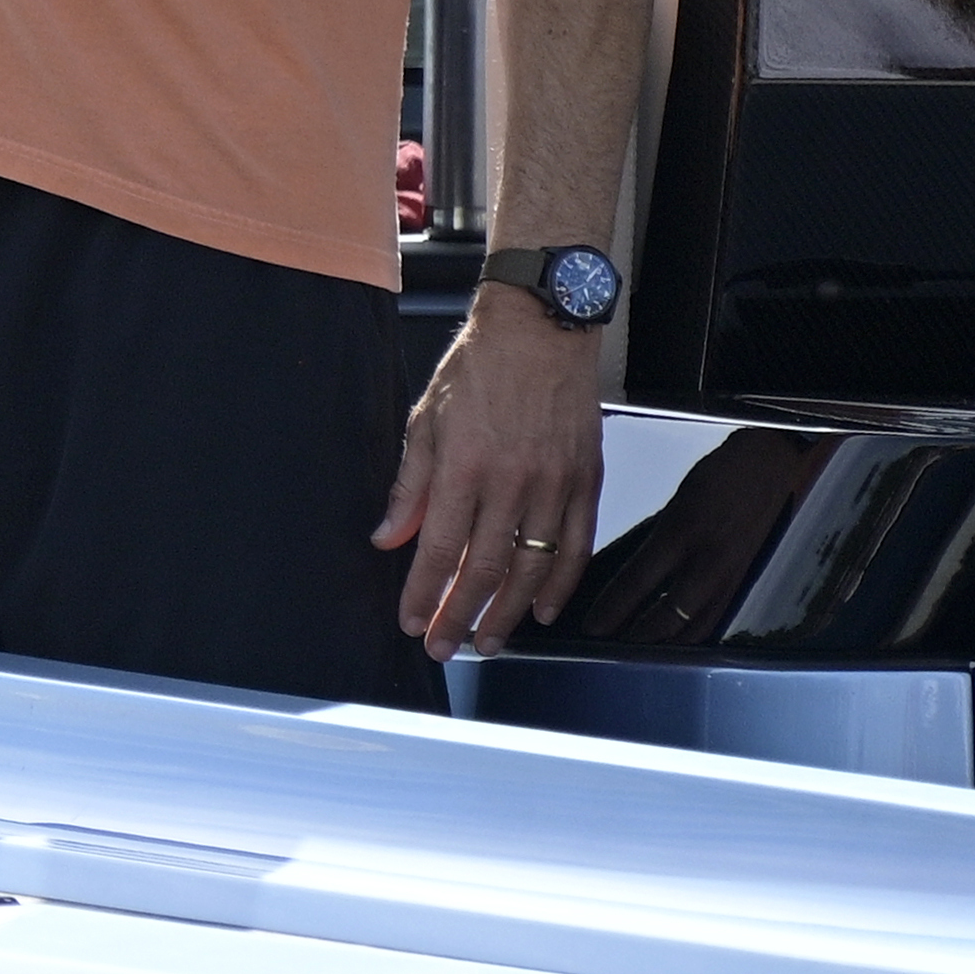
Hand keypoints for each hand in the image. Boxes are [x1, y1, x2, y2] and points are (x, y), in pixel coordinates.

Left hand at [377, 285, 609, 653]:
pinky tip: (544, 609)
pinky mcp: (586, 480)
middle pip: (486, 569)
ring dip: (508, 612)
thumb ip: (410, 485)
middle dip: (461, 616)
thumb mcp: (425, 419)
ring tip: (488, 639)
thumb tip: (388, 537)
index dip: (424, 593)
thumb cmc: (479, 367)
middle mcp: (511, 481)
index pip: (439, 548)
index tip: (412, 622)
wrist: (541, 328)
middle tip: (446, 645)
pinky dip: (561, 584)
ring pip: (533, 567)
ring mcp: (554, 484)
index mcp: (464, 465)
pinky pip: (576, 545)